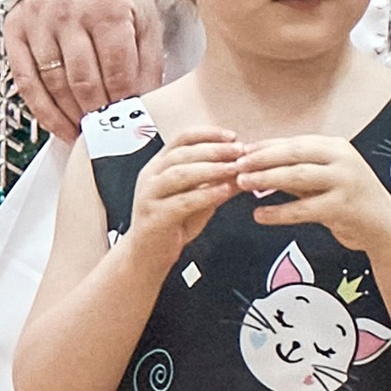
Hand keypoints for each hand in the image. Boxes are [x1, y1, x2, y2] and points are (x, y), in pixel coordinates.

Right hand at [5, 0, 163, 143]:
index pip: (117, 71)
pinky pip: (26, 83)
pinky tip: (61, 128)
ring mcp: (38, 22)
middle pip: (83, 82)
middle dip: (98, 114)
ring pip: (53, 86)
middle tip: (108, 131)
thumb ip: (148, 62)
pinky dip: (44, 112)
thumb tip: (145, 106)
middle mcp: (68, 11)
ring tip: (87, 133)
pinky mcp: (15, 31)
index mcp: (107, 7)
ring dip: (71, 117)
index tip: (129, 121)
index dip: (124, 103)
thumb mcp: (144, 19)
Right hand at [130, 129, 243, 261]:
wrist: (147, 256)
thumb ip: (215, 183)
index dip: (208, 134)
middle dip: (214, 150)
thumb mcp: (197, 199)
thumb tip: (243, 169)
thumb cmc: (171, 224)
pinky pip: (182, 202)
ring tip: (234, 168)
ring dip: (210, 169)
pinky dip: (205, 195)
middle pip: (182, 154)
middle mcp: (151, 177)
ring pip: (180, 174)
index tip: (232, 136)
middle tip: (239, 151)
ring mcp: (150, 196)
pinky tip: (223, 191)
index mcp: (159, 166)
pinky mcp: (155, 217)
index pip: (182, 139)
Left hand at [235, 134, 390, 258]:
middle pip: (294, 154)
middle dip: (262, 158)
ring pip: (297, 176)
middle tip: (237, 164)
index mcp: (337, 147)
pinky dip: (278, 212)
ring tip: (243, 184)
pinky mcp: (343, 207)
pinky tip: (259, 214)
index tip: (242, 151)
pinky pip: (303, 209)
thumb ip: (298, 172)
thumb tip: (259, 165)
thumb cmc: (352, 202)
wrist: (387, 229)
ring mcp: (345, 182)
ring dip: (266, 179)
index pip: (295, 142)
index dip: (266, 146)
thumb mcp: (327, 179)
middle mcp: (343, 159)